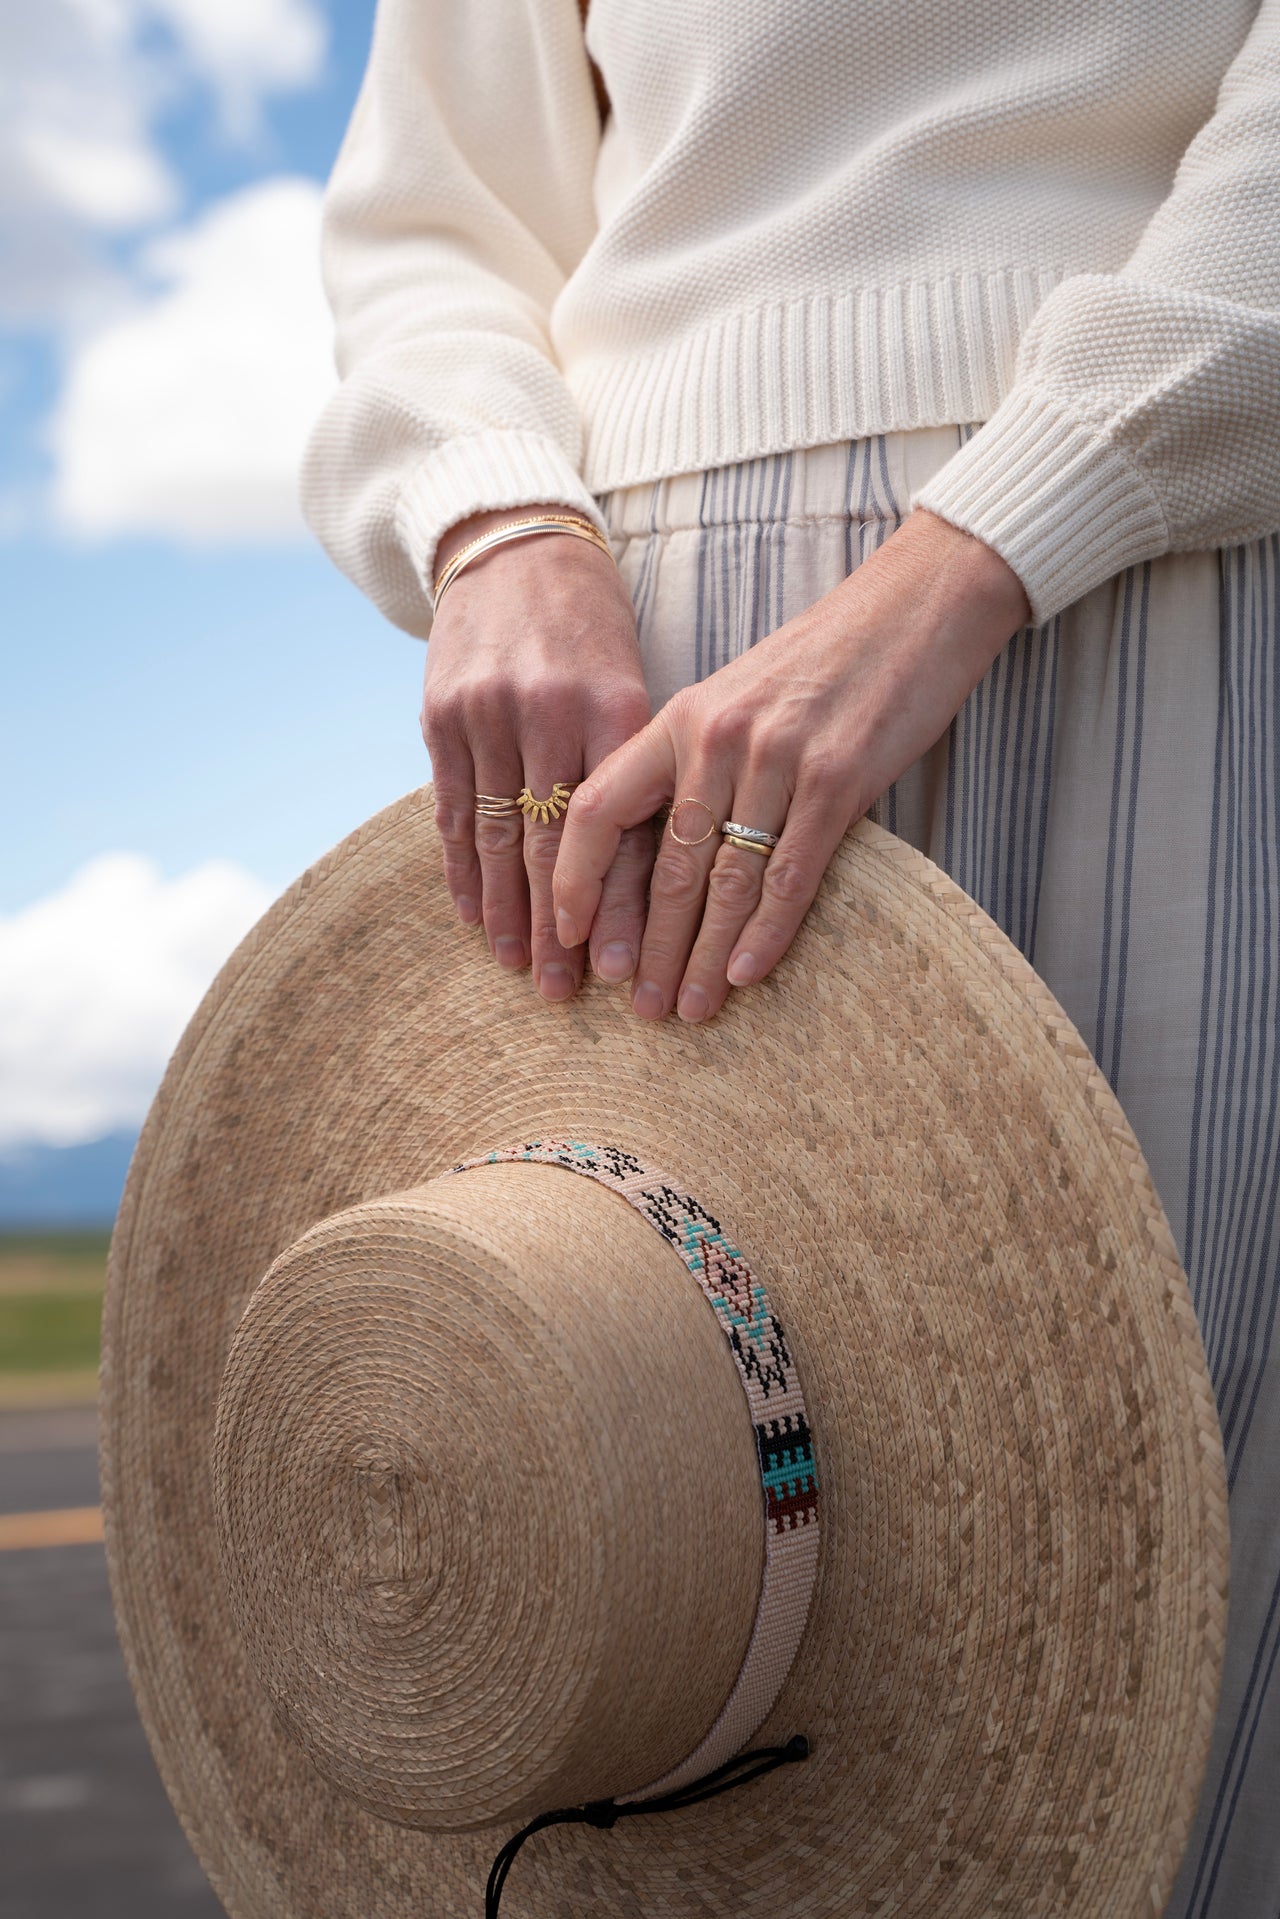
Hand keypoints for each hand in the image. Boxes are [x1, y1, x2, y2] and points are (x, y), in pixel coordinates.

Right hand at [422, 507, 652, 999]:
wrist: (513, 543)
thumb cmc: (591, 622)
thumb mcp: (632, 679)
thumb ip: (638, 765)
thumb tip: (661, 871)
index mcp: (613, 706)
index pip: (617, 830)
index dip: (616, 905)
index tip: (621, 966)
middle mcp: (546, 713)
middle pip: (554, 846)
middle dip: (561, 928)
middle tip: (567, 993)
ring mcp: (487, 715)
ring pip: (500, 839)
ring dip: (508, 913)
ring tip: (520, 970)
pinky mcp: (441, 715)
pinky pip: (454, 811)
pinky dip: (463, 870)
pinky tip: (473, 917)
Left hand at [553, 510, 1030, 1021]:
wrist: (916, 605)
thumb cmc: (824, 662)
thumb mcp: (737, 700)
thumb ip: (695, 766)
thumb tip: (664, 859)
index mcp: (679, 718)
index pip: (598, 808)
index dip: (577, 878)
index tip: (570, 936)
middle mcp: (717, 738)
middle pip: (667, 864)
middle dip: (649, 946)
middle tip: (639, 1008)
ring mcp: (778, 758)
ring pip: (725, 880)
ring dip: (704, 956)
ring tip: (689, 1008)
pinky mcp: (841, 779)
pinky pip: (791, 873)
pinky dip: (766, 932)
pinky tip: (747, 975)